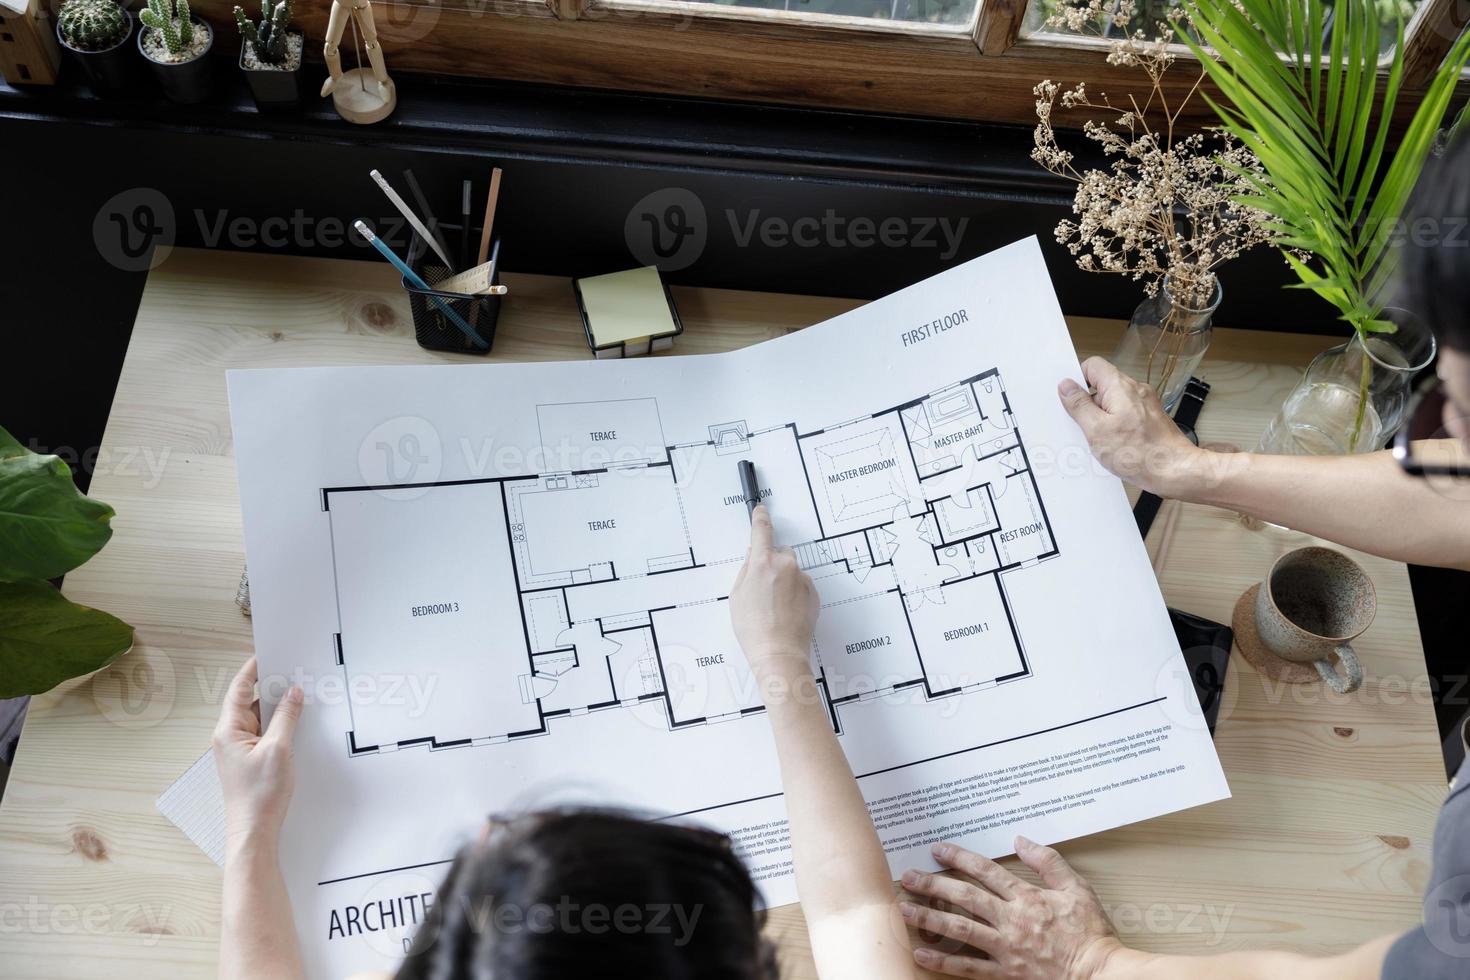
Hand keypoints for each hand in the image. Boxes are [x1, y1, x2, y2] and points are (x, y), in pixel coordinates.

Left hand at [213, 656, 302, 847]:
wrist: (254, 831)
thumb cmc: (260, 794)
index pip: (239, 690)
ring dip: (278, 709)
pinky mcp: (250, 760)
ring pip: (259, 718)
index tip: (266, 653)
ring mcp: (240, 750)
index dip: (252, 670)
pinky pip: (264, 734)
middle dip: (271, 688)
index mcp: (228, 730)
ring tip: (299, 697)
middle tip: (293, 673)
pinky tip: (296, 723)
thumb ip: (286, 717)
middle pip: (250, 702)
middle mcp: (230, 737)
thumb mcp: (279, 749)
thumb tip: (293, 693)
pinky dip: (279, 726)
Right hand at [730, 504, 818, 673]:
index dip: (760, 519)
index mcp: (763, 563)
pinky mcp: (814, 592)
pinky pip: (801, 585)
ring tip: (773, 607)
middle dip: (771, 564)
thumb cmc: (755, 629)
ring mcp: (803, 579)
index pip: (761, 531)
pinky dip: (794, 593)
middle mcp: (786, 566)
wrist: (779, 653)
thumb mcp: (737, 596)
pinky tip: (785, 612)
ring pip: (791, 571)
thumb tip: (753, 557)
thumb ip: (746, 570)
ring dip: (783, 581)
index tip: (761, 511)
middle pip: (778, 553)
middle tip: (761, 590)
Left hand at [900, 837, 1122, 979]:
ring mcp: (1006, 948)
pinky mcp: (1006, 972)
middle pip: (964, 897)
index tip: (937, 850)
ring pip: (960, 930)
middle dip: (933, 885)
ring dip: (929, 918)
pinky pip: (969, 968)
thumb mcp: (1077, 888)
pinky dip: (944, 962)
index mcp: (1027, 898)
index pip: (985, 871)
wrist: (1100, 973)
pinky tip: (921, 954)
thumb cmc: (1091, 932)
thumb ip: (1048, 862)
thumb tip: (1021, 840)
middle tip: (906, 877)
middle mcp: (1011, 920)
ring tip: (902, 909)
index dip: (959, 858)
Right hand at [1058, 357, 1206, 498]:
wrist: (1176, 470)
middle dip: (1088, 403)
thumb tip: (1066, 386)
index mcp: (1120, 387)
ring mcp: (1144, 404)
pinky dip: (1114, 426)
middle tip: (1082, 426)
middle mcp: (1135, 390)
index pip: (1092, 366)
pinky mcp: (1149, 419)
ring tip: (1099, 440)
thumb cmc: (1140, 453)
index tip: (1070, 400)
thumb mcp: (1096, 430)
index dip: (1077, 380)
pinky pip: (1124, 415)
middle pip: (1102, 385)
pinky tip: (1113, 446)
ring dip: (1101, 418)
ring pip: (1112, 402)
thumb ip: (1079, 405)